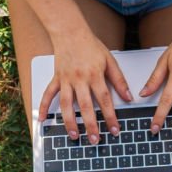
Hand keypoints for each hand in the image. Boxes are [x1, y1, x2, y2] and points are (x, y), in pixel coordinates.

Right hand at [38, 26, 132, 143]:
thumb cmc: (91, 46)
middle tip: (94, 140)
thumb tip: (129, 97)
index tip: (114, 130)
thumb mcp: (110, 61)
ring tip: (74, 135)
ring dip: (69, 122)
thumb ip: (119, 80)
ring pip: (66, 104)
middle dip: (90, 125)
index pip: (105, 100)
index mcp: (95, 75)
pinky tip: (43, 119)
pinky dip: (43, 106)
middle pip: (85, 106)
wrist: (70, 32)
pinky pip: (48, 94)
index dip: (110, 117)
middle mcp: (79, 79)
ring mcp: (66, 80)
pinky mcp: (56, 78)